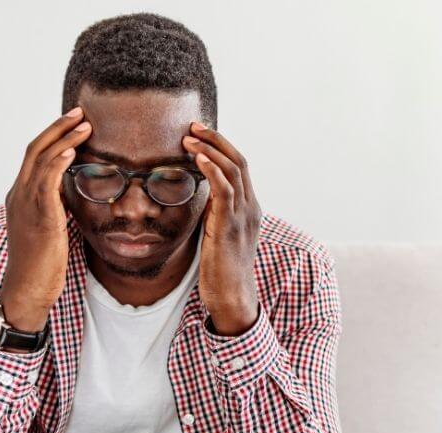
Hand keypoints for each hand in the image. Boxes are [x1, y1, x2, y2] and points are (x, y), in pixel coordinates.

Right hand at [0, 107, 92, 331]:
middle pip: (35, 150)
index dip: (52, 137)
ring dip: (63, 140)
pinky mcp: (39, 218)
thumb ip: (57, 207)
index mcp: (20, 197)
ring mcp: (26, 205)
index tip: (72, 123)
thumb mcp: (50, 228)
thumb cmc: (41, 264)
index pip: (34, 156)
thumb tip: (74, 194)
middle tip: (79, 113)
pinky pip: (45, 184)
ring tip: (84, 126)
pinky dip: (57, 164)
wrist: (27, 289)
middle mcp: (18, 195)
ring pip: (41, 161)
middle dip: (57, 128)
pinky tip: (71, 152)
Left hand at [182, 121, 260, 335]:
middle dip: (216, 140)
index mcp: (250, 209)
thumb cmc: (222, 270)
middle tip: (193, 126)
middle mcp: (251, 208)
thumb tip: (198, 196)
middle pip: (239, 161)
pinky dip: (212, 169)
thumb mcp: (219, 234)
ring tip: (189, 138)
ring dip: (211, 149)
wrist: (232, 296)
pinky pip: (225, 190)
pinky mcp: (230, 226)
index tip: (200, 135)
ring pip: (233, 170)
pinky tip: (197, 158)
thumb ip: (214, 214)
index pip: (240, 168)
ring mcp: (243, 216)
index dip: (221, 147)